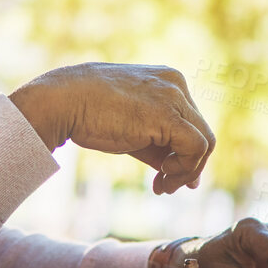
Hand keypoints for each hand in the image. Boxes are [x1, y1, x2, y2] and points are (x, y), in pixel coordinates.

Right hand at [11, 63, 215, 193]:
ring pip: (205, 143)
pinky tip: (161, 177)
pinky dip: (184, 168)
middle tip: (164, 186)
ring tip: (162, 186)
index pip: (193, 123)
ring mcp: (174, 98)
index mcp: (169, 81)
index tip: (164, 176)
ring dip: (187, 172)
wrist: (62, 101)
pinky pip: (196, 148)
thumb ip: (159, 147)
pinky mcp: (167, 116)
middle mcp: (176, 85)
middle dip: (187, 166)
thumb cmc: (89, 113)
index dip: (185, 155)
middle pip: (203, 133)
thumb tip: (187, 179)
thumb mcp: (132, 128)